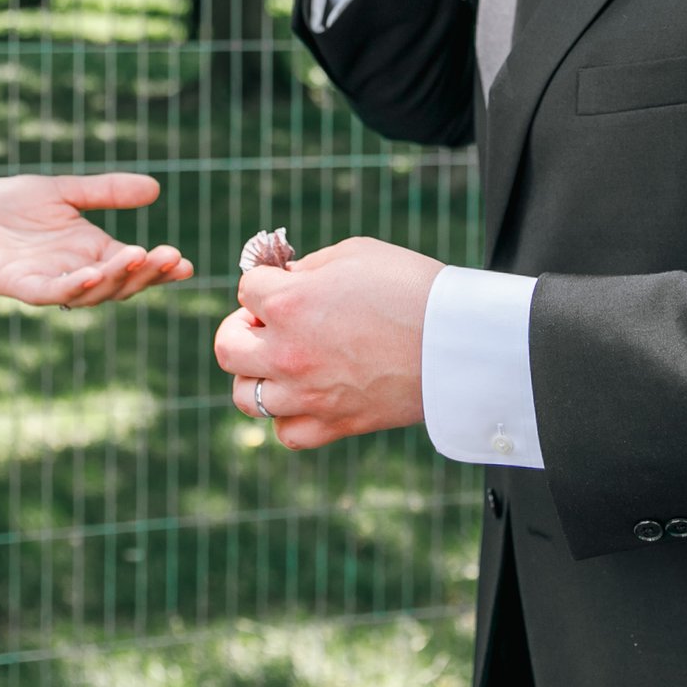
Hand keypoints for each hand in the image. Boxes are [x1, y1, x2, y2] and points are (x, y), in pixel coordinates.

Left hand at [0, 173, 192, 306]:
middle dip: (149, 273)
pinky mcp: (21, 286)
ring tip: (141, 257)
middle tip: (173, 258)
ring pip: (93, 291)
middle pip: (122, 283)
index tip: (187, 262)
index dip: (161, 268)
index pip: (134, 266)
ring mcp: (50, 283)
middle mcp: (76, 273)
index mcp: (92, 253)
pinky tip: (94, 272)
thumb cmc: (6, 209)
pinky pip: (53, 292)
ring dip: (119, 278)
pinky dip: (76, 286)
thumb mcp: (63, 192)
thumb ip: (105, 191)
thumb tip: (155, 188)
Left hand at [213, 236, 443, 449]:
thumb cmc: (412, 288)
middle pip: (227, 347)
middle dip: (240, 329)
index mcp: (289, 303)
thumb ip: (308, 266)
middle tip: (266, 324)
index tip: (286, 283)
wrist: (459, 342)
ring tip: (281, 362)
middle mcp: (288, 352)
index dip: (265, 282)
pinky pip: (285, 433)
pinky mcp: (334, 424)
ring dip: (256, 375)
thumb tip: (284, 277)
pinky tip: (304, 396)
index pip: (246, 290)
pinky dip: (287, 417)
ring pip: (245, 396)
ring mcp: (308, 394)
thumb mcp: (355, 254)